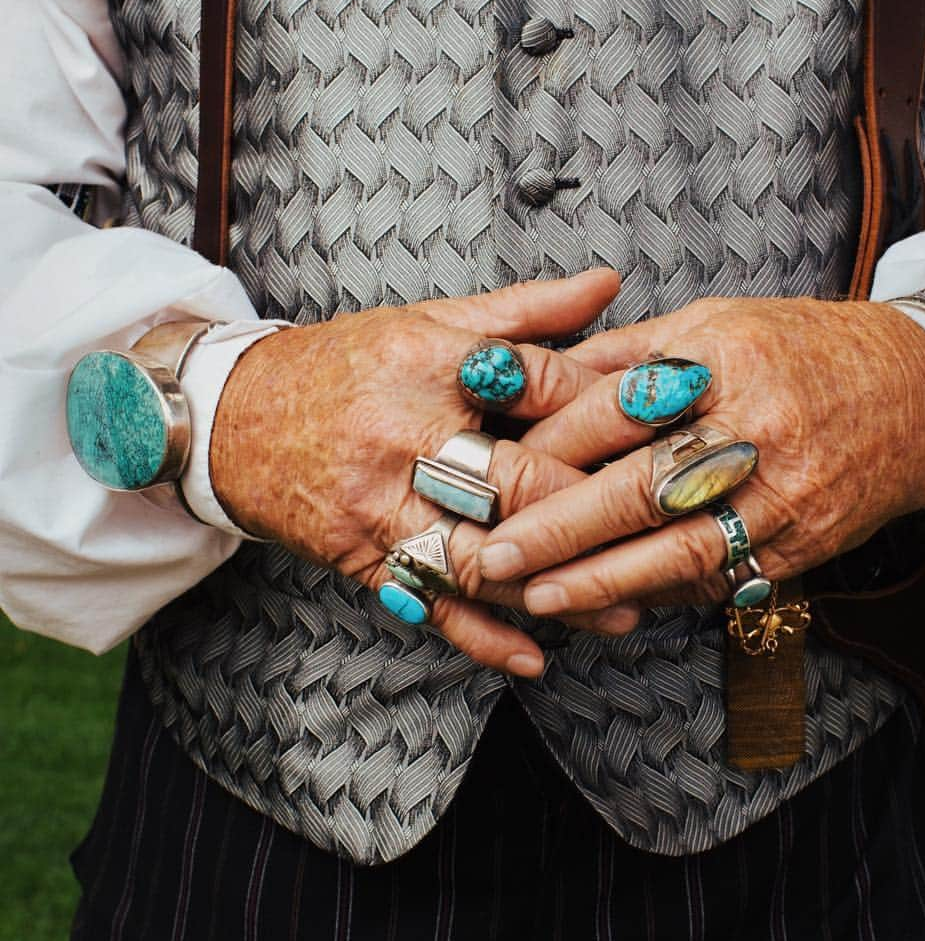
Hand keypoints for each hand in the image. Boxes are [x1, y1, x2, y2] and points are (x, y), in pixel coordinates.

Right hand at [208, 269, 640, 675]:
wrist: (233, 417)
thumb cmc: (346, 365)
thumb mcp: (429, 323)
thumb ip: (522, 309)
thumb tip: (609, 283)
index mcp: (429, 363)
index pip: (535, 385)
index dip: (608, 404)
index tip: (675, 422)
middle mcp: (403, 433)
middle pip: (512, 480)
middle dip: (591, 509)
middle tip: (664, 529)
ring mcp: (379, 502)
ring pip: (478, 556)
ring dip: (553, 590)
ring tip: (624, 609)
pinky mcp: (361, 554)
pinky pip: (427, 603)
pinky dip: (481, 636)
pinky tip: (535, 657)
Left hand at [477, 298, 924, 613]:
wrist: (918, 391)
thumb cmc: (802, 348)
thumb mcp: (715, 322)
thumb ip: (627, 354)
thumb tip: (536, 377)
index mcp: (725, 358)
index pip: (616, 407)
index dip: (548, 443)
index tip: (491, 468)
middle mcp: (757, 429)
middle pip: (640, 488)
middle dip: (556, 530)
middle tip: (490, 555)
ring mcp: (786, 495)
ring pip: (677, 551)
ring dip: (599, 582)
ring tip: (535, 598)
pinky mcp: (803, 544)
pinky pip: (718, 578)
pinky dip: (658, 592)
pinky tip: (608, 601)